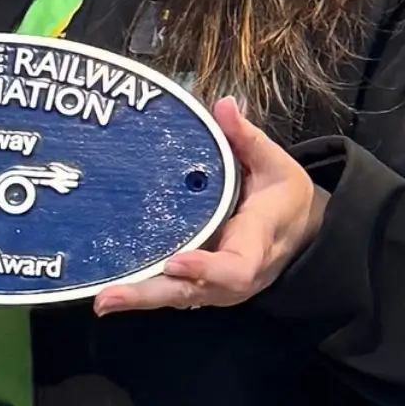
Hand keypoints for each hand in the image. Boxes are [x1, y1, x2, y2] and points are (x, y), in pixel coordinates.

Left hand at [92, 98, 324, 313]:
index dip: (207, 269)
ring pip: (180, 297)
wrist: (301, 232)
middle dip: (152, 295)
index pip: (235, 265)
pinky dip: (144, 297)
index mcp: (257, 241)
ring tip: (103, 300)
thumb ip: (247, 138)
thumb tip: (224, 105)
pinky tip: (110, 296)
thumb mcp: (274, 163)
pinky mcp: (203, 286)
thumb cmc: (284, 196)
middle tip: (108, 298)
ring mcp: (219, 287)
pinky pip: (174, 294)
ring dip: (141, 300)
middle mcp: (237, 274)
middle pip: (195, 291)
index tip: (175, 261)